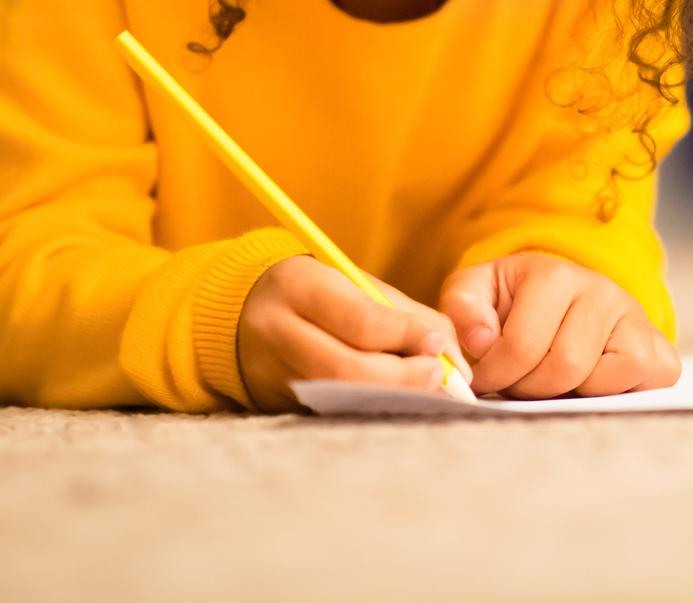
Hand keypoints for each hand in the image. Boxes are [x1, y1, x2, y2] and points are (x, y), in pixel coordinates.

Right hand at [237, 254, 459, 412]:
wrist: (240, 309)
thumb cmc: (315, 292)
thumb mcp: (353, 283)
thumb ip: (405, 313)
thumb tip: (453, 354)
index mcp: (299, 287)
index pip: (360, 320)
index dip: (405, 336)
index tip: (437, 344)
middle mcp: (278, 332)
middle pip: (347, 369)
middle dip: (402, 377)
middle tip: (438, 377)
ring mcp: (272, 373)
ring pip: (337, 395)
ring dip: (390, 397)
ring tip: (424, 391)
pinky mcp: (275, 402)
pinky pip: (329, 409)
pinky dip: (368, 407)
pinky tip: (395, 402)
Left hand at [441, 254, 680, 398]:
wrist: (556, 297)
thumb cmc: (513, 301)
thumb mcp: (475, 292)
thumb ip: (463, 310)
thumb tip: (479, 342)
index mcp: (554, 275)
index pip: (523, 345)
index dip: (496, 373)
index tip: (486, 376)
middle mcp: (603, 291)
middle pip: (568, 366)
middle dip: (533, 387)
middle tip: (520, 380)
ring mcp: (636, 317)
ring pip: (619, 373)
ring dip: (580, 391)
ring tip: (556, 382)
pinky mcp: (658, 344)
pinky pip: (657, 375)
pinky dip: (626, 389)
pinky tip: (593, 384)